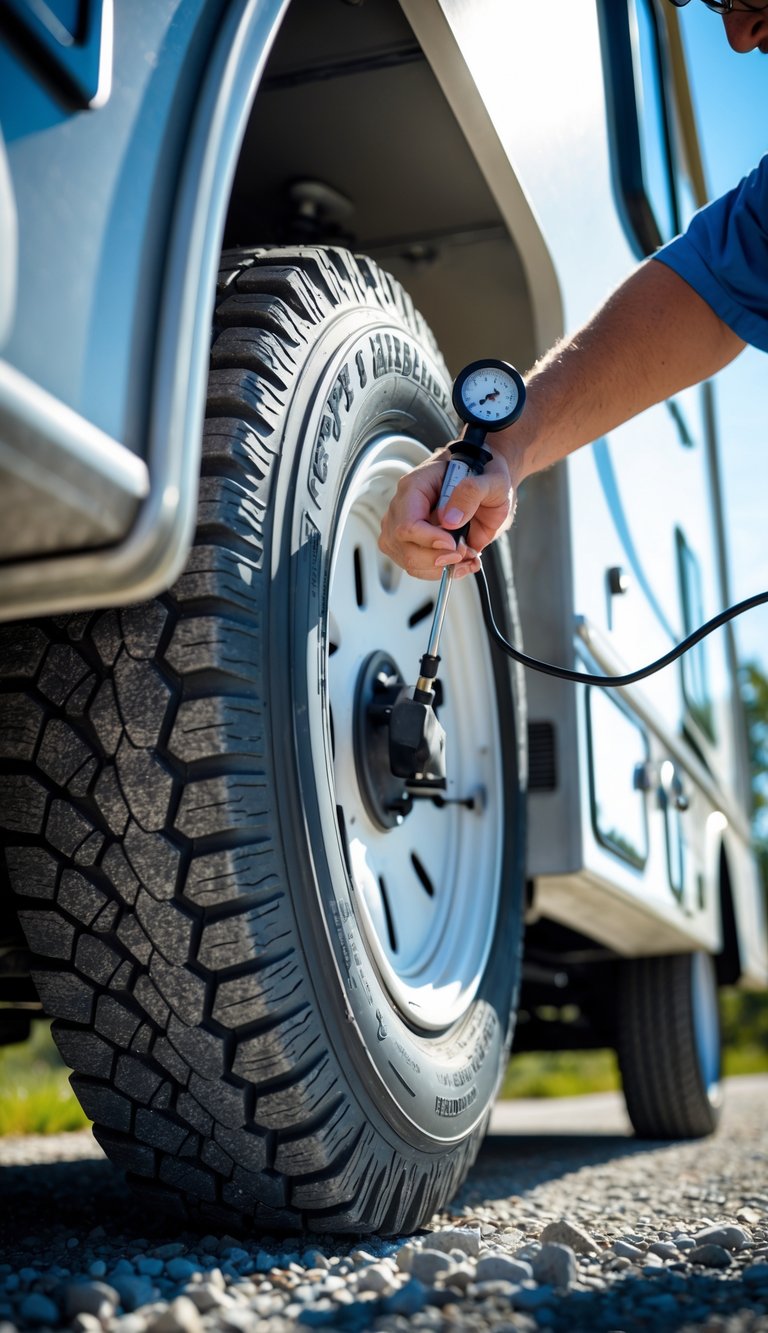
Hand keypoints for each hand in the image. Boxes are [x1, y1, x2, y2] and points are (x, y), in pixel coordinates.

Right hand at [378, 444, 516, 580]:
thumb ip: (471, 493)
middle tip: (464, 552)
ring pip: (410, 563)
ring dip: (443, 568)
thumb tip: (450, 521)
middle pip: (404, 548)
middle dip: (437, 559)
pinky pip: (422, 569)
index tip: (454, 544)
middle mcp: (404, 509)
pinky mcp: (417, 546)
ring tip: (469, 556)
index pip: (407, 523)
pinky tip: (464, 562)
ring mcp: (407, 530)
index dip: (429, 540)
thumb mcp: (490, 479)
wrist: (486, 484)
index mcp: (415, 487)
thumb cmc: (484, 475)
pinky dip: (445, 572)